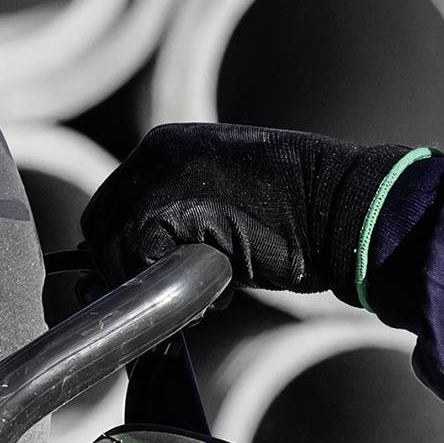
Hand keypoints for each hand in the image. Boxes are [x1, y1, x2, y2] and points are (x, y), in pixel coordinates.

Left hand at [81, 123, 410, 297]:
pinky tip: (219, 294)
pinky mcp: (167, 210)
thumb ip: (184, 219)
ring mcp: (158, 178)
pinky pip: (137, 263)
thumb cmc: (300, 213)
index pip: (114, 204)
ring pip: (114, 248)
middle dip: (127, 271)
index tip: (158, 279)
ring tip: (211, 292)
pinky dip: (170, 290)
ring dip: (152, 284)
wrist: (342, 207)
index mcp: (168, 145)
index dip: (126, 251)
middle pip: (101, 225)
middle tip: (175, 297)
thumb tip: (149, 262)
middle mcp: (154, 153)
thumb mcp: (230, 200)